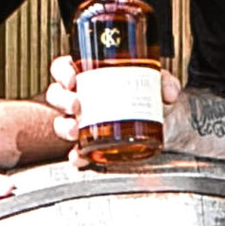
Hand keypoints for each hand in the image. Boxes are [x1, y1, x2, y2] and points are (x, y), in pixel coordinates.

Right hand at [46, 53, 184, 156]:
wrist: (165, 127)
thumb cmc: (152, 98)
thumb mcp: (159, 84)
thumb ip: (166, 83)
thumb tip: (168, 91)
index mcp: (91, 77)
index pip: (64, 68)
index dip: (62, 71)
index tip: (72, 78)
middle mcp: (82, 99)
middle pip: (57, 95)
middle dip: (61, 99)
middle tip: (76, 104)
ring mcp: (84, 123)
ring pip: (61, 123)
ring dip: (63, 127)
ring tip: (75, 130)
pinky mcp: (92, 146)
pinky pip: (75, 152)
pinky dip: (75, 156)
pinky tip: (79, 157)